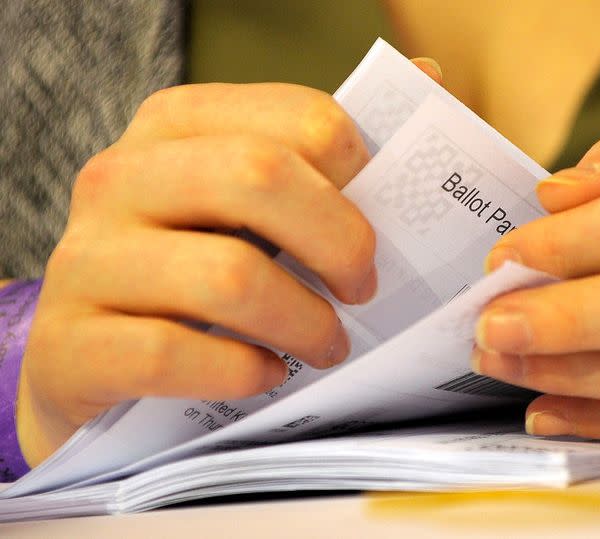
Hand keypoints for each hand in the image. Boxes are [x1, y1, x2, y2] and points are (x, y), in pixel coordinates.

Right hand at [17, 82, 380, 466]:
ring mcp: (86, 260)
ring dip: (303, 323)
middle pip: (260, 177)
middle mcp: (120, 177)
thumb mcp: (248, 202)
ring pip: (226, 277)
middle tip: (362, 289)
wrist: (97, 357)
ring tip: (327, 344)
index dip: (361, 173)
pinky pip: (173, 354)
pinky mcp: (71, 345)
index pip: (296, 119)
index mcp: (176, 126)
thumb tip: (430, 77)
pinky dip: (242, 371)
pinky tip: (267, 374)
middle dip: (339, 242)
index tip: (382, 223)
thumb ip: (327, 151)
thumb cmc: (194, 269)